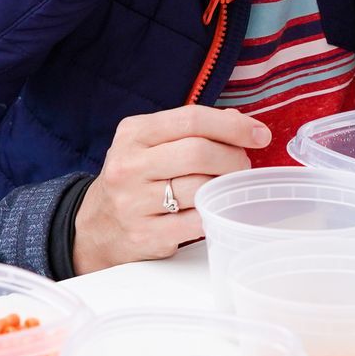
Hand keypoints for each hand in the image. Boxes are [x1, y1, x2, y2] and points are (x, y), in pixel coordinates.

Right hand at [72, 104, 270, 273]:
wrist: (96, 227)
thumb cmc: (135, 178)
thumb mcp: (149, 143)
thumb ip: (189, 130)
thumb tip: (239, 123)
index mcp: (133, 134)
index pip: (192, 120)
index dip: (233, 126)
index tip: (258, 134)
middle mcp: (129, 165)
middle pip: (199, 153)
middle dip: (233, 157)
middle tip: (242, 164)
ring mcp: (134, 203)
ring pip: (200, 188)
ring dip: (225, 186)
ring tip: (226, 186)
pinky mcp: (145, 235)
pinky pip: (197, 223)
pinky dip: (213, 214)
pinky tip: (212, 208)